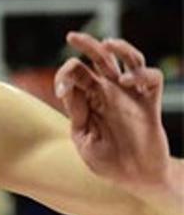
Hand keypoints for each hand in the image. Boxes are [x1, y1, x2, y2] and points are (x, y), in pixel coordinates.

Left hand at [54, 32, 169, 190]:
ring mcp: (131, 97)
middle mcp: (110, 93)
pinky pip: (152, 80)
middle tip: (71, 36)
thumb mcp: (83, 139)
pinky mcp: (150, 105)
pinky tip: (129, 79)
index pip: (76, 74)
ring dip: (119, 48)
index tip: (61, 91)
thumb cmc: (106, 161)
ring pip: (129, 61)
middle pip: (100, 59)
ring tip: (107, 42)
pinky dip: (143, 74)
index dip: (65, 76)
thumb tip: (70, 90)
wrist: (133, 178)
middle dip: (86, 44)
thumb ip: (77, 115)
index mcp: (90, 100)